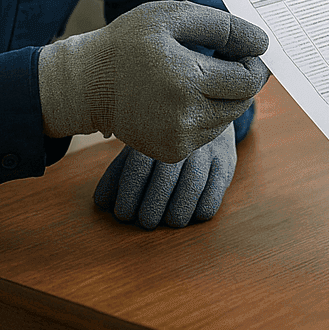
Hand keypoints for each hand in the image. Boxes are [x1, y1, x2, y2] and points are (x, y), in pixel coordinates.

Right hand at [38, 0, 269, 163]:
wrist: (85, 85)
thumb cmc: (129, 43)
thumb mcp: (172, 17)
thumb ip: (222, 27)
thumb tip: (262, 43)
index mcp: (188, 80)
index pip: (249, 80)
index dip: (254, 63)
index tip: (243, 50)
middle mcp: (186, 117)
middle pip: (241, 102)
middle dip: (240, 81)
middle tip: (220, 60)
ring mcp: (178, 140)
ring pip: (225, 119)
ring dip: (222, 98)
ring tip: (195, 77)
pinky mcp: (171, 152)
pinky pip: (206, 133)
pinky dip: (204, 114)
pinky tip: (181, 97)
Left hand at [93, 127, 236, 228]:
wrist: (206, 107)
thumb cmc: (163, 137)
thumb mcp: (140, 146)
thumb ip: (119, 172)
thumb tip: (103, 203)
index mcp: (155, 132)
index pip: (139, 166)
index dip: (129, 194)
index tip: (123, 214)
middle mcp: (181, 138)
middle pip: (166, 178)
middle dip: (153, 207)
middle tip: (145, 222)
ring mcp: (207, 148)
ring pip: (193, 185)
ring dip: (178, 210)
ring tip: (170, 222)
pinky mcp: (226, 161)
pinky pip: (216, 189)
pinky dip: (204, 207)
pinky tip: (193, 214)